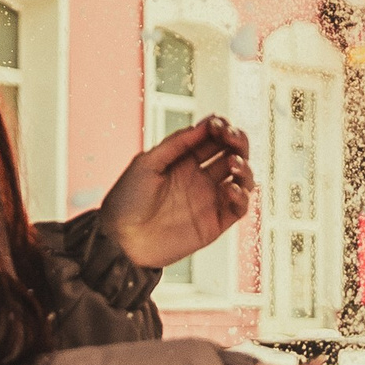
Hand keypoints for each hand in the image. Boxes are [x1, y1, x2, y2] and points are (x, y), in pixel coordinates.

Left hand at [101, 117, 253, 269]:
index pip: (212, 140)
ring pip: (241, 179)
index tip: (217, 124)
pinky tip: (231, 188)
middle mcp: (199, 179)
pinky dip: (242, 196)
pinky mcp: (214, 224)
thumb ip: (176, 144)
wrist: (120, 240)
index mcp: (183, 162)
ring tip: (234, 163)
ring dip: (244, 167)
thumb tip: (203, 125)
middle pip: (232, 154)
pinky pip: (238, 208)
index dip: (220, 128)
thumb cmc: (126, 201)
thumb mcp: (146, 163)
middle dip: (237, 142)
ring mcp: (209, 201)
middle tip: (232, 137)